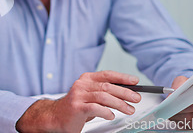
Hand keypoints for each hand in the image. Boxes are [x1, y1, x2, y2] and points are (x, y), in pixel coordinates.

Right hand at [16, 70, 141, 132]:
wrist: (56, 117)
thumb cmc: (76, 107)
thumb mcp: (90, 96)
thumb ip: (104, 92)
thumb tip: (126, 92)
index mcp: (86, 79)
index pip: (107, 74)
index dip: (122, 77)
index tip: (135, 81)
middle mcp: (82, 85)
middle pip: (107, 86)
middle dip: (125, 93)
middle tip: (136, 98)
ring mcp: (78, 95)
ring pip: (103, 97)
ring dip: (119, 104)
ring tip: (128, 110)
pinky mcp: (76, 107)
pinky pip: (95, 108)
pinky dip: (106, 112)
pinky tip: (111, 115)